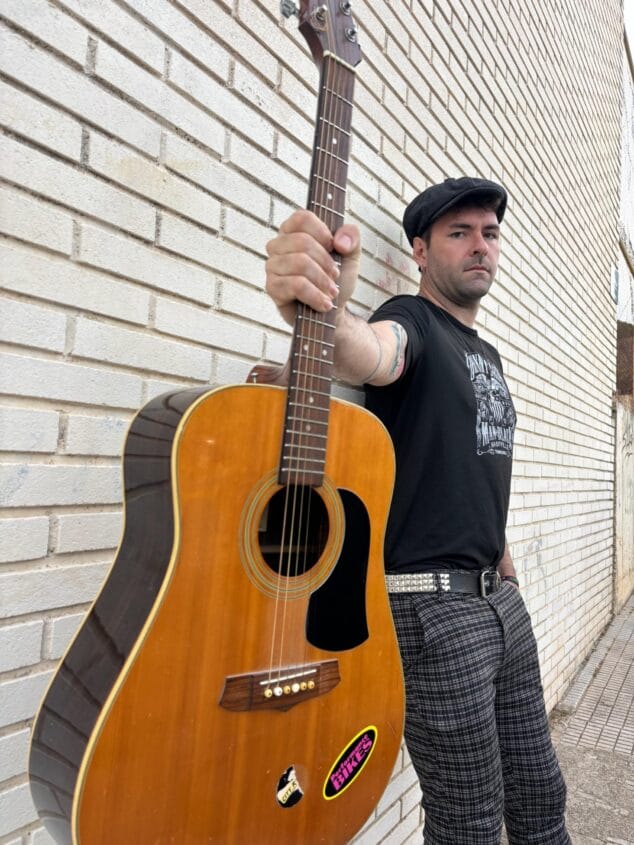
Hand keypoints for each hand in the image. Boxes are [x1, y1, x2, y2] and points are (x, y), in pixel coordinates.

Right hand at [265, 210, 360, 324]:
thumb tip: (339, 241)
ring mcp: (273, 266)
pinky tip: (323, 303)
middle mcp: (279, 245)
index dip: (322, 232)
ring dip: (322, 280)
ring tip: (331, 291)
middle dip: (326, 262)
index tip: (334, 247)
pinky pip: (295, 285)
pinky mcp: (272, 287)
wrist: (332, 310)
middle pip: (302, 242)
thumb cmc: (336, 279)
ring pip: (299, 263)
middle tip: (335, 276)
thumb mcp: (351, 255)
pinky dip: (315, 295)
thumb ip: (352, 237)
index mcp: (294, 231)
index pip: (301, 218)